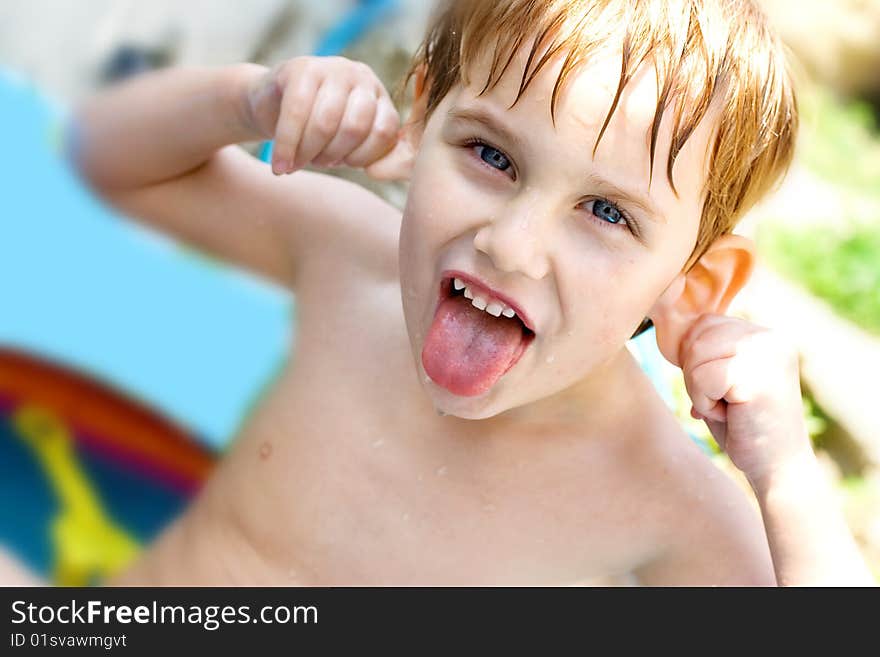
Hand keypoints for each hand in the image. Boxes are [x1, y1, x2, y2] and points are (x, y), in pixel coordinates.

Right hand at [244, 56, 403, 176]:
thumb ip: (366, 154)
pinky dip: (286, 146)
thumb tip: (375, 172)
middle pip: (354, 128)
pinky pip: (295, 113)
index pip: (384, 130)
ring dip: (307, 153)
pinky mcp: (299, 68)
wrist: (270, 106)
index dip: (362, 157)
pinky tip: (279, 166)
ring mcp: (331, 67)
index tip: (343, 164)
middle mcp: (360, 76)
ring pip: (325, 123)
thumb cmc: (314, 132)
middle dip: (332, 155)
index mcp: (378, 96)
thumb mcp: (345, 144)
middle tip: (315, 163)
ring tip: (294, 164)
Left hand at [678, 313, 813, 488]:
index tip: (722, 388)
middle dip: (695, 374)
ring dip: (699, 389)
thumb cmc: (744, 427)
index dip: (696, 359)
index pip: (705, 323)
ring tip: (730, 407)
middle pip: (697, 337)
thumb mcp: (723, 379)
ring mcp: (767, 356)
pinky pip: (701, 379)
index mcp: (765, 335)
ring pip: (695, 355)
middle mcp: (771, 338)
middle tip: (726, 402)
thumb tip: (671, 327)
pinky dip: (705, 403)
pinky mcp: (758, 378)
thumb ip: (706, 352)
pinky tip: (732, 416)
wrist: (778, 470)